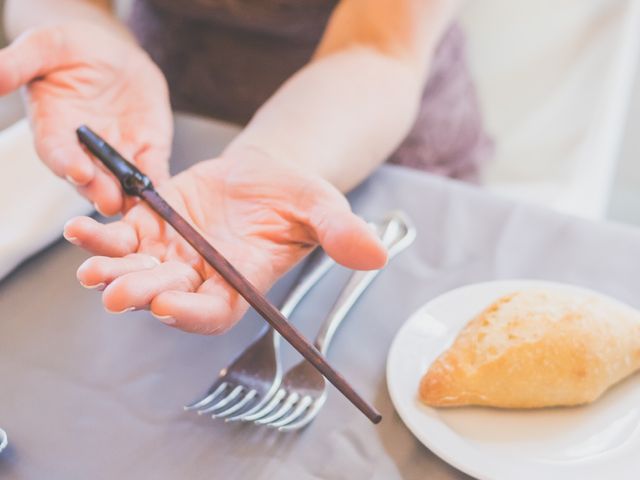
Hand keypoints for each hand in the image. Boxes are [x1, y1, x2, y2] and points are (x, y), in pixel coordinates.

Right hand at [0, 22, 171, 214]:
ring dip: (129, 196)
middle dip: (99, 189)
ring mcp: (118, 152)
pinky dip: (159, 184)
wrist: (111, 52)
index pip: (57, 152)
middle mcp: (84, 150)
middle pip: (90, 177)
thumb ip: (19, 64)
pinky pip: (153, 171)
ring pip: (122, 183)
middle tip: (109, 201)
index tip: (77, 171)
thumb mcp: (45, 47)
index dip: (66, 163)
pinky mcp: (147, 150)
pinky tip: (165, 195)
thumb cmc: (71, 48)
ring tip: (136, 206)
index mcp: (54, 129)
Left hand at [63, 153, 386, 333]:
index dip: (192, 311)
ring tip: (92, 260)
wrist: (266, 174)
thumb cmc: (296, 195)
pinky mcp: (154, 223)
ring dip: (112, 268)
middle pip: (166, 293)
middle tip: (117, 289)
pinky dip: (102, 233)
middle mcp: (203, 274)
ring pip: (137, 268)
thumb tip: (377, 254)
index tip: (169, 302)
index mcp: (242, 279)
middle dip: (140, 292)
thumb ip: (341, 232)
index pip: (215, 309)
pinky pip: (123, 234)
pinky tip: (82, 227)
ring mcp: (174, 251)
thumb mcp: (322, 207)